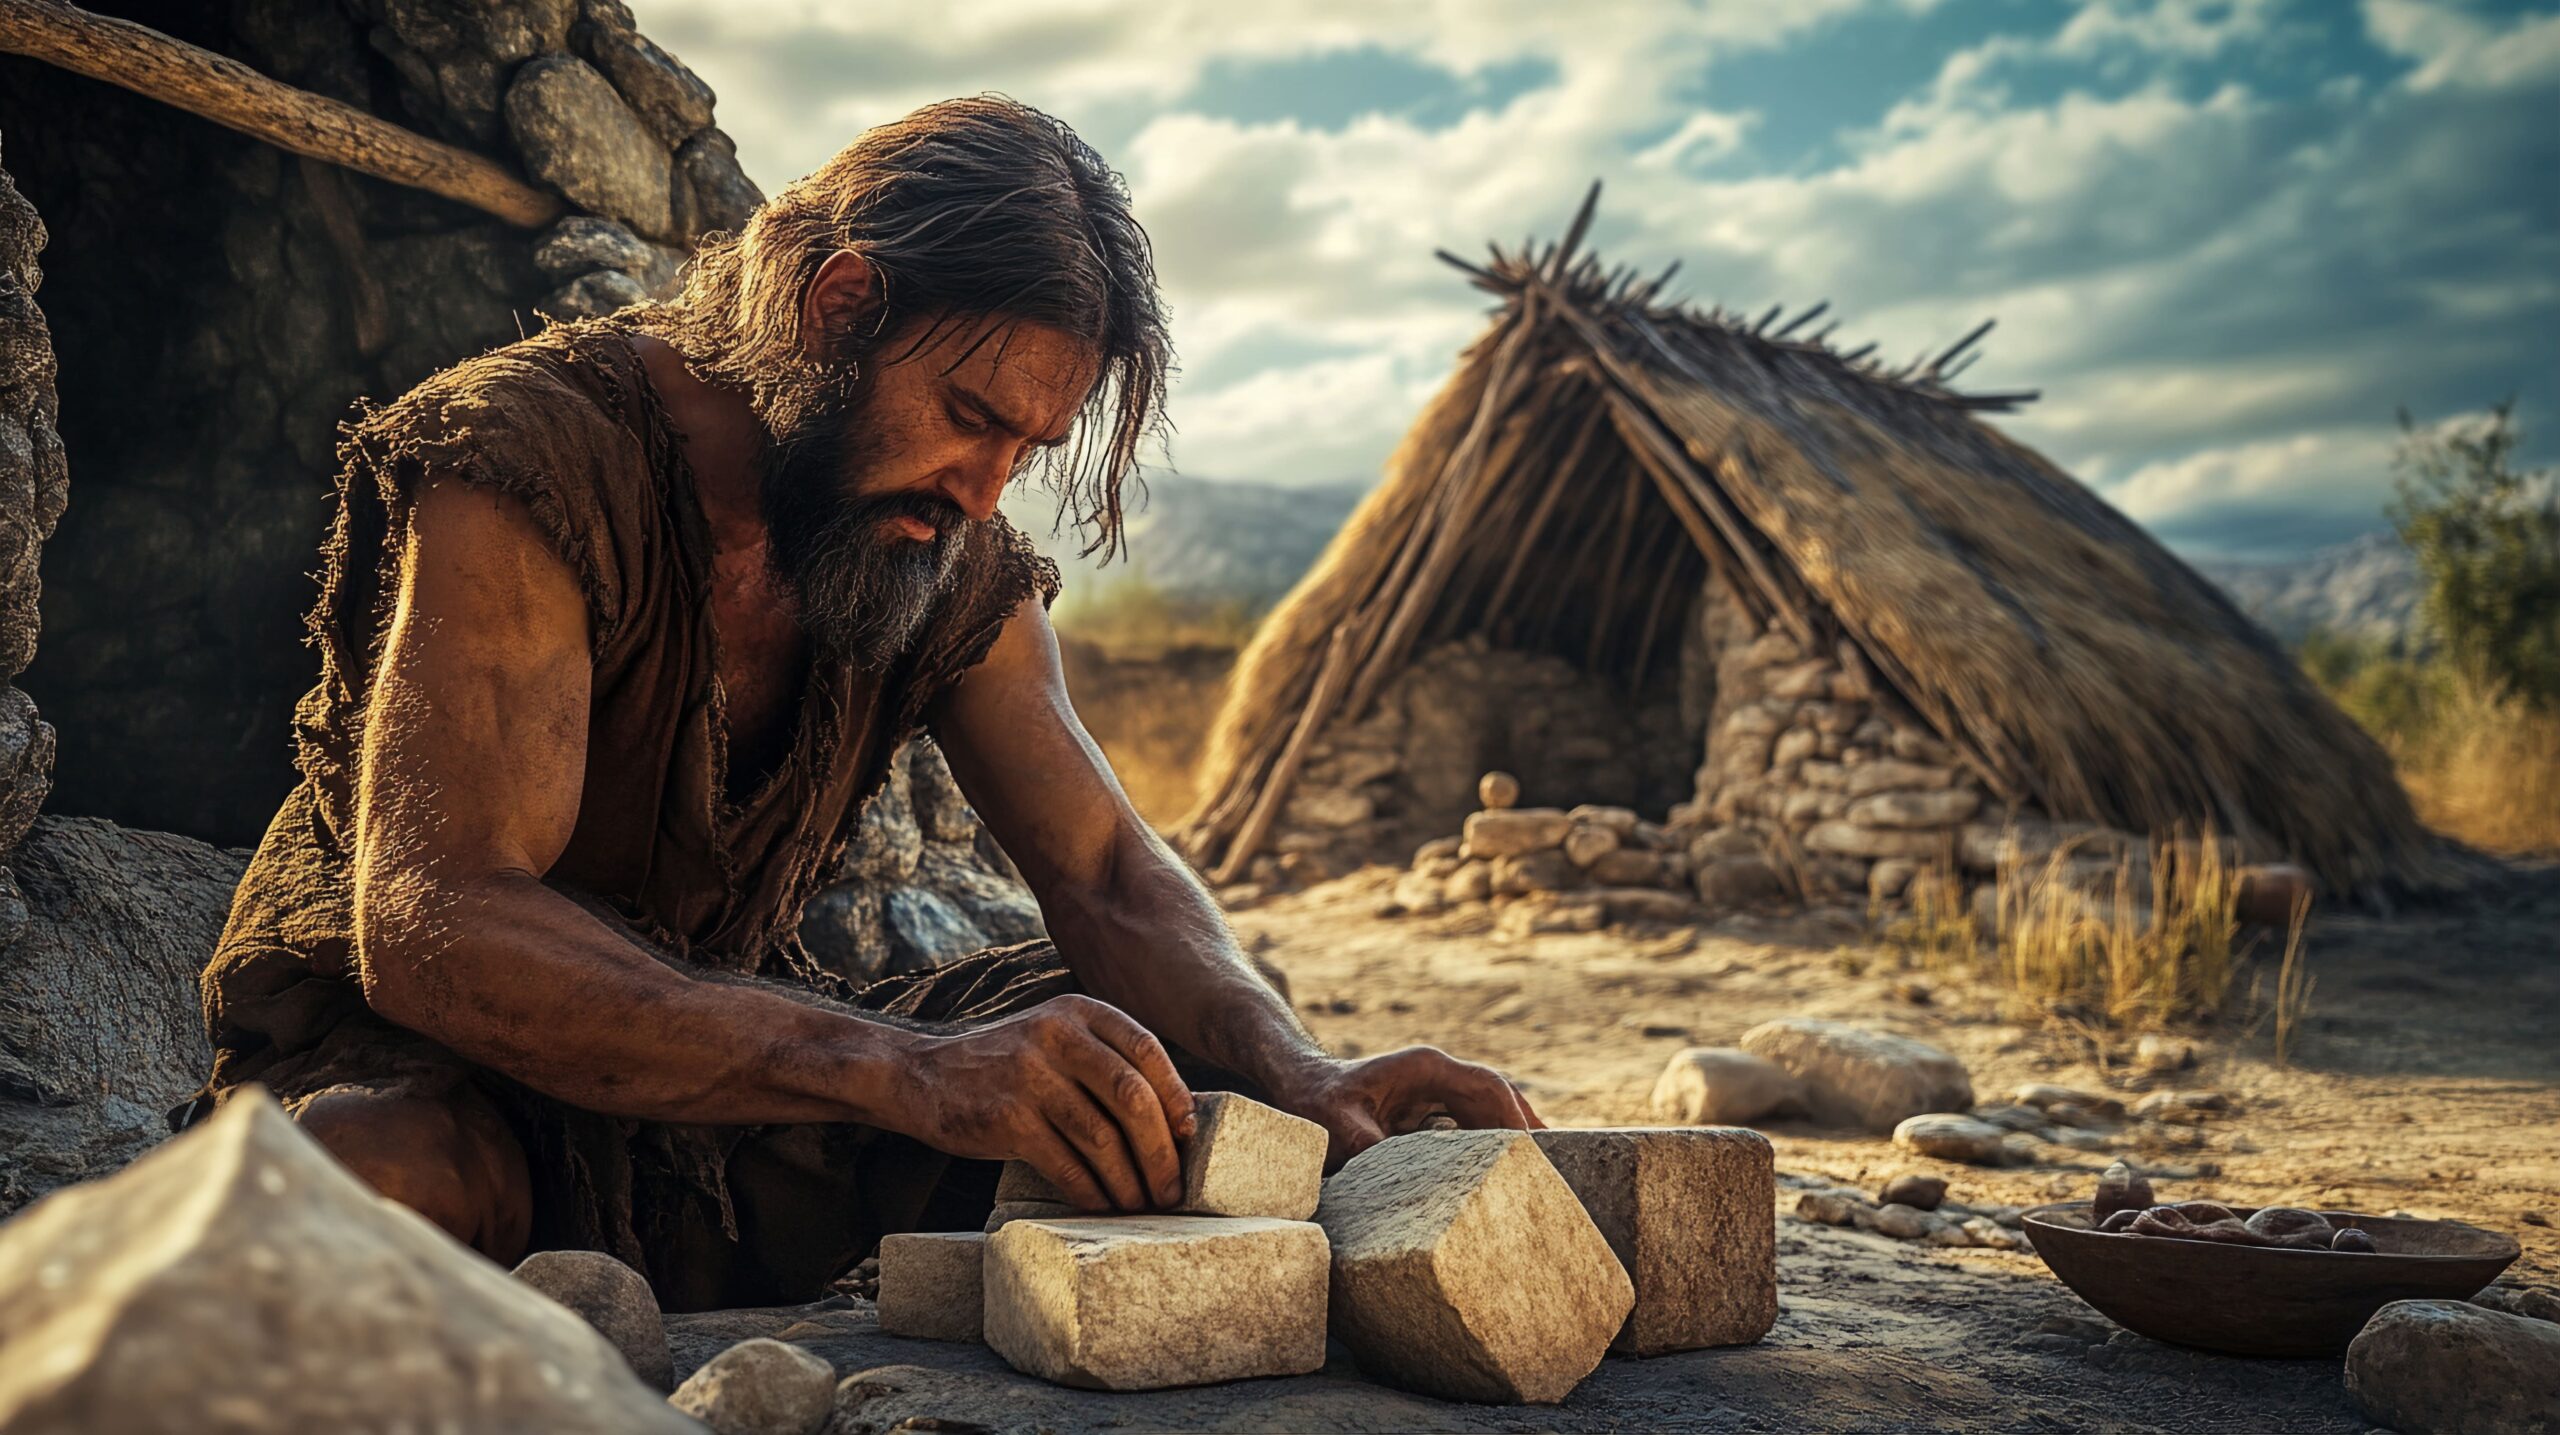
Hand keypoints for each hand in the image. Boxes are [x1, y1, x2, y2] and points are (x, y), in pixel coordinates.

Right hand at [891, 995, 1195, 1211]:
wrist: (919, 1077)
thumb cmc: (1004, 1067)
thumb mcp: (1053, 1039)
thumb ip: (1103, 1061)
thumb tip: (1175, 1120)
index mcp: (1078, 1011)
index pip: (1146, 1050)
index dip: (1176, 1097)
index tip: (1188, 1137)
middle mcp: (1056, 1035)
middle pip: (1132, 1097)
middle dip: (1160, 1151)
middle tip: (1171, 1189)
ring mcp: (1030, 1075)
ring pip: (1102, 1137)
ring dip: (1128, 1181)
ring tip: (1140, 1205)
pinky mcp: (1007, 1117)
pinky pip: (1065, 1164)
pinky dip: (1090, 1191)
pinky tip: (1101, 1205)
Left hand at [1272, 1046, 1543, 1167]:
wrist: (1294, 1086)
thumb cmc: (1313, 1099)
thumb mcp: (1335, 1123)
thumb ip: (1366, 1143)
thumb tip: (1397, 1170)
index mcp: (1425, 1067)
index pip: (1486, 1087)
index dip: (1514, 1117)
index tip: (1532, 1151)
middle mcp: (1438, 1075)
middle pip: (1499, 1097)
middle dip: (1527, 1130)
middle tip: (1556, 1171)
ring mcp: (1437, 1091)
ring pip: (1490, 1110)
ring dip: (1515, 1137)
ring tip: (1544, 1177)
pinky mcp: (1431, 1110)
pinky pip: (1473, 1124)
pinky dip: (1492, 1146)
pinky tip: (1505, 1177)